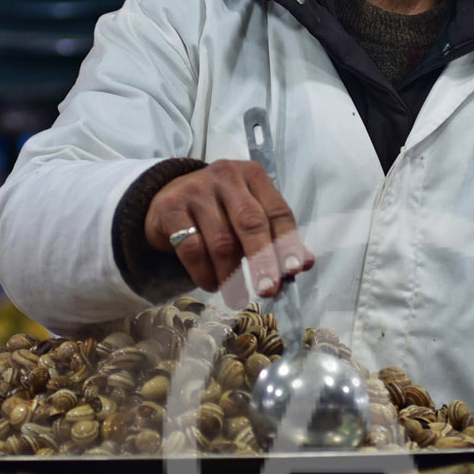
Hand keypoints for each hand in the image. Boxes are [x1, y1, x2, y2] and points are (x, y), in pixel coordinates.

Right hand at [144, 160, 313, 299]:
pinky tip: (212, 284)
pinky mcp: (170, 207)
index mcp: (253, 176)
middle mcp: (226, 176)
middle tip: (268, 290)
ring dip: (231, 275)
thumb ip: (275, 236)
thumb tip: (304, 264)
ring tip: (236, 296)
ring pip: (221, 240)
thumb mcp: (248, 215)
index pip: (277, 211)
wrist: (168, 198)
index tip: (294, 270)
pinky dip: (204, 273)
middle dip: (262, 260)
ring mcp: (196, 190)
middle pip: (250, 223)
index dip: (287, 242)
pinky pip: (192, 247)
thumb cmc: (219, 210)